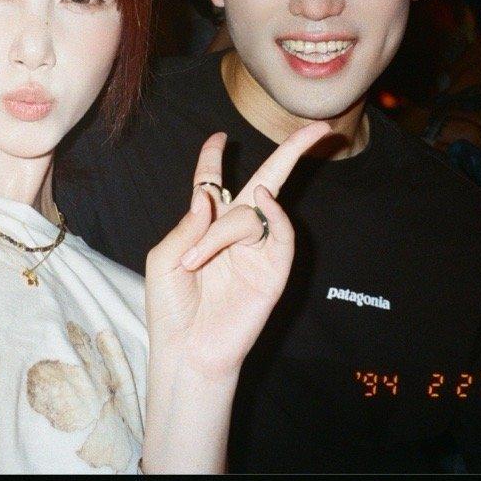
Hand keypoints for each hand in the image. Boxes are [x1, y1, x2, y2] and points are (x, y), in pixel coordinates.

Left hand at [145, 122, 330, 381]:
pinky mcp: (274, 272)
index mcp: (203, 229)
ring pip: (254, 212)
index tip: (219, 138)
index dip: (214, 159)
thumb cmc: (170, 310)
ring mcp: (257, 252)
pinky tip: (264, 202)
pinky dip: (274, 215)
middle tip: (318, 128)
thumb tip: (208, 195)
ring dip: (224, 229)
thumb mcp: (163, 259)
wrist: (186, 352)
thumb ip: (185, 225)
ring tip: (196, 262)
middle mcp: (234, 235)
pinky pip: (281, 234)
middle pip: (264, 183)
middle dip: (292, 153)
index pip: (213, 184)